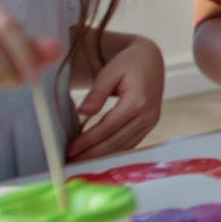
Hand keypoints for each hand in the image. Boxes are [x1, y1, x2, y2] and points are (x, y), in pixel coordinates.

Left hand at [67, 36, 163, 161]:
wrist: (151, 59)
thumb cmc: (129, 62)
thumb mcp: (110, 71)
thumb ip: (97, 93)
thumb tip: (82, 113)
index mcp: (138, 100)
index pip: (108, 127)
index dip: (88, 140)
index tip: (70, 148)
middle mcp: (148, 114)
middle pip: (116, 141)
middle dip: (91, 154)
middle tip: (70, 162)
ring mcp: (151, 121)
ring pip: (123, 146)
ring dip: (101, 156)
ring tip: (79, 161)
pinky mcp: (150, 125)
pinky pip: (130, 143)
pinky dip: (113, 151)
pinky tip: (97, 154)